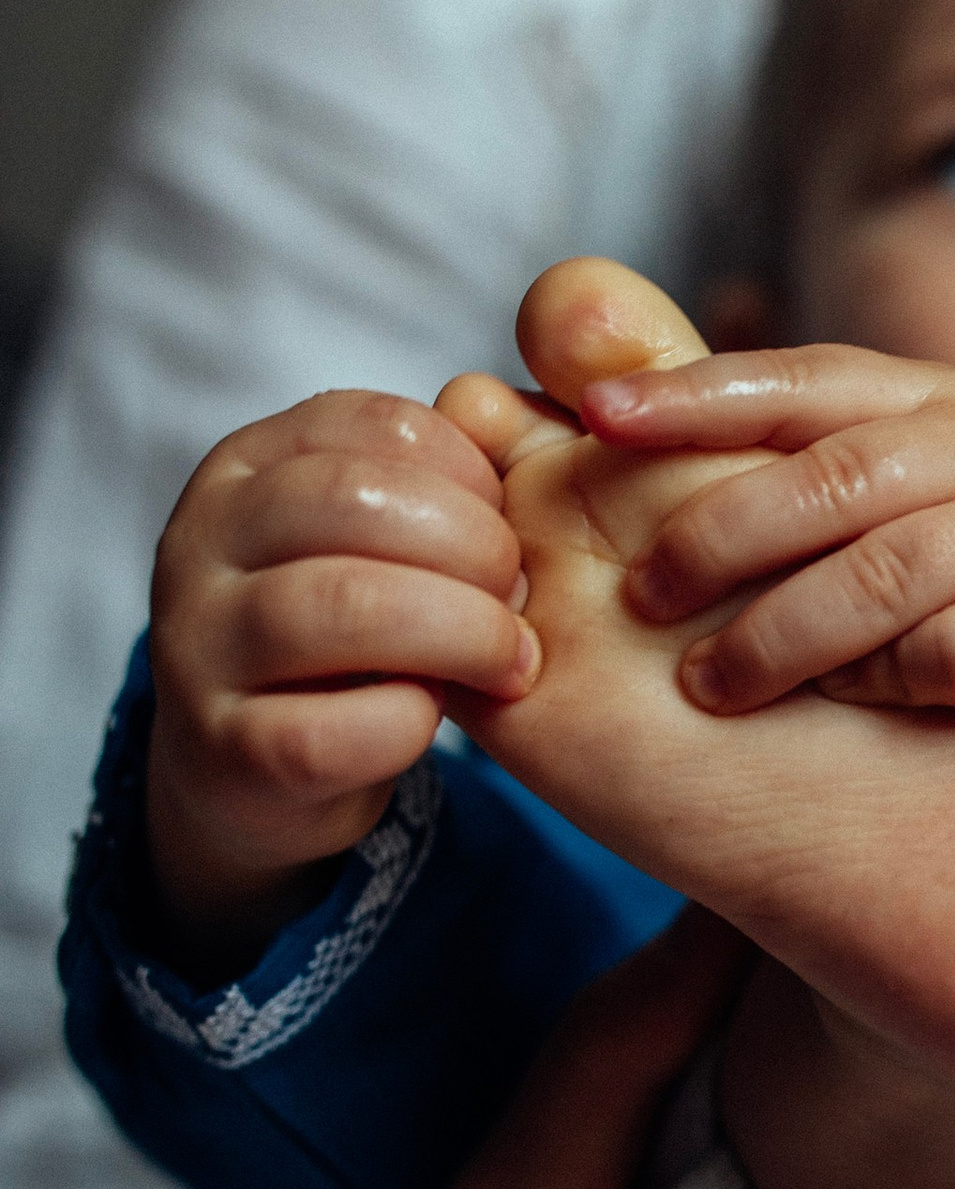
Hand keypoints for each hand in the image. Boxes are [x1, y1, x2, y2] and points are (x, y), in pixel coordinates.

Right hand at [144, 391, 536, 970]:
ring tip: (507, 661)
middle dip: (475, 548)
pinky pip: (330, 728)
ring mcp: (200, 647)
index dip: (472, 473)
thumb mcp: (378, 536)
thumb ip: (436, 478)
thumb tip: (507, 418)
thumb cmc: (352, 633)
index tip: (507, 521)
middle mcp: (204, 542)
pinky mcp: (225, 750)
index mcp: (249, 467)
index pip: (379, 425)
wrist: (258, 770)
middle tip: (519, 595)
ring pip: (341, 606)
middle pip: (356, 502)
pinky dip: (407, 721)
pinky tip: (432, 713)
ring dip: (461, 632)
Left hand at [580, 348, 954, 724]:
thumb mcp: (897, 501)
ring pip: (889, 568)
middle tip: (638, 597)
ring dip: (781, 632)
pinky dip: (883, 679)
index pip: (806, 380)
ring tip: (706, 685)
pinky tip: (835, 707)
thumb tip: (594, 396)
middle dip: (720, 534)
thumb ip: (778, 457)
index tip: (593, 423)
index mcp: (941, 403)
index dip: (696, 394)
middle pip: (837, 475)